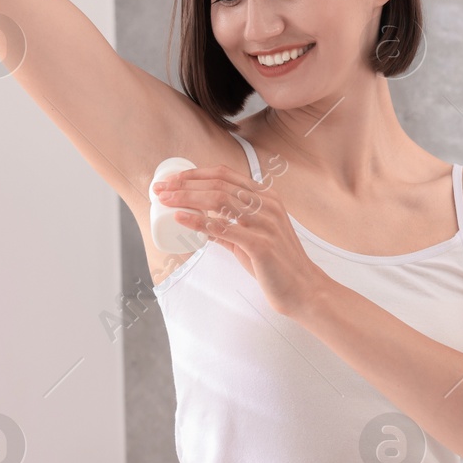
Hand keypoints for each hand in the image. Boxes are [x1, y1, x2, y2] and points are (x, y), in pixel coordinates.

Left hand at [152, 162, 324, 316]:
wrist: (302, 289)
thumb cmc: (277, 264)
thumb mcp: (251, 239)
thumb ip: (228, 229)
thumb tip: (200, 223)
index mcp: (266, 198)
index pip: (225, 175)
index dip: (194, 174)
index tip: (171, 180)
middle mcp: (267, 205)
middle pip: (218, 185)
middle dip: (184, 184)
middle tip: (160, 190)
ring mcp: (265, 223)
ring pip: (219, 201)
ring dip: (187, 198)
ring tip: (165, 201)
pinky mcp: (261, 244)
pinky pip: (224, 228)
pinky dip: (199, 221)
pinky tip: (182, 219)